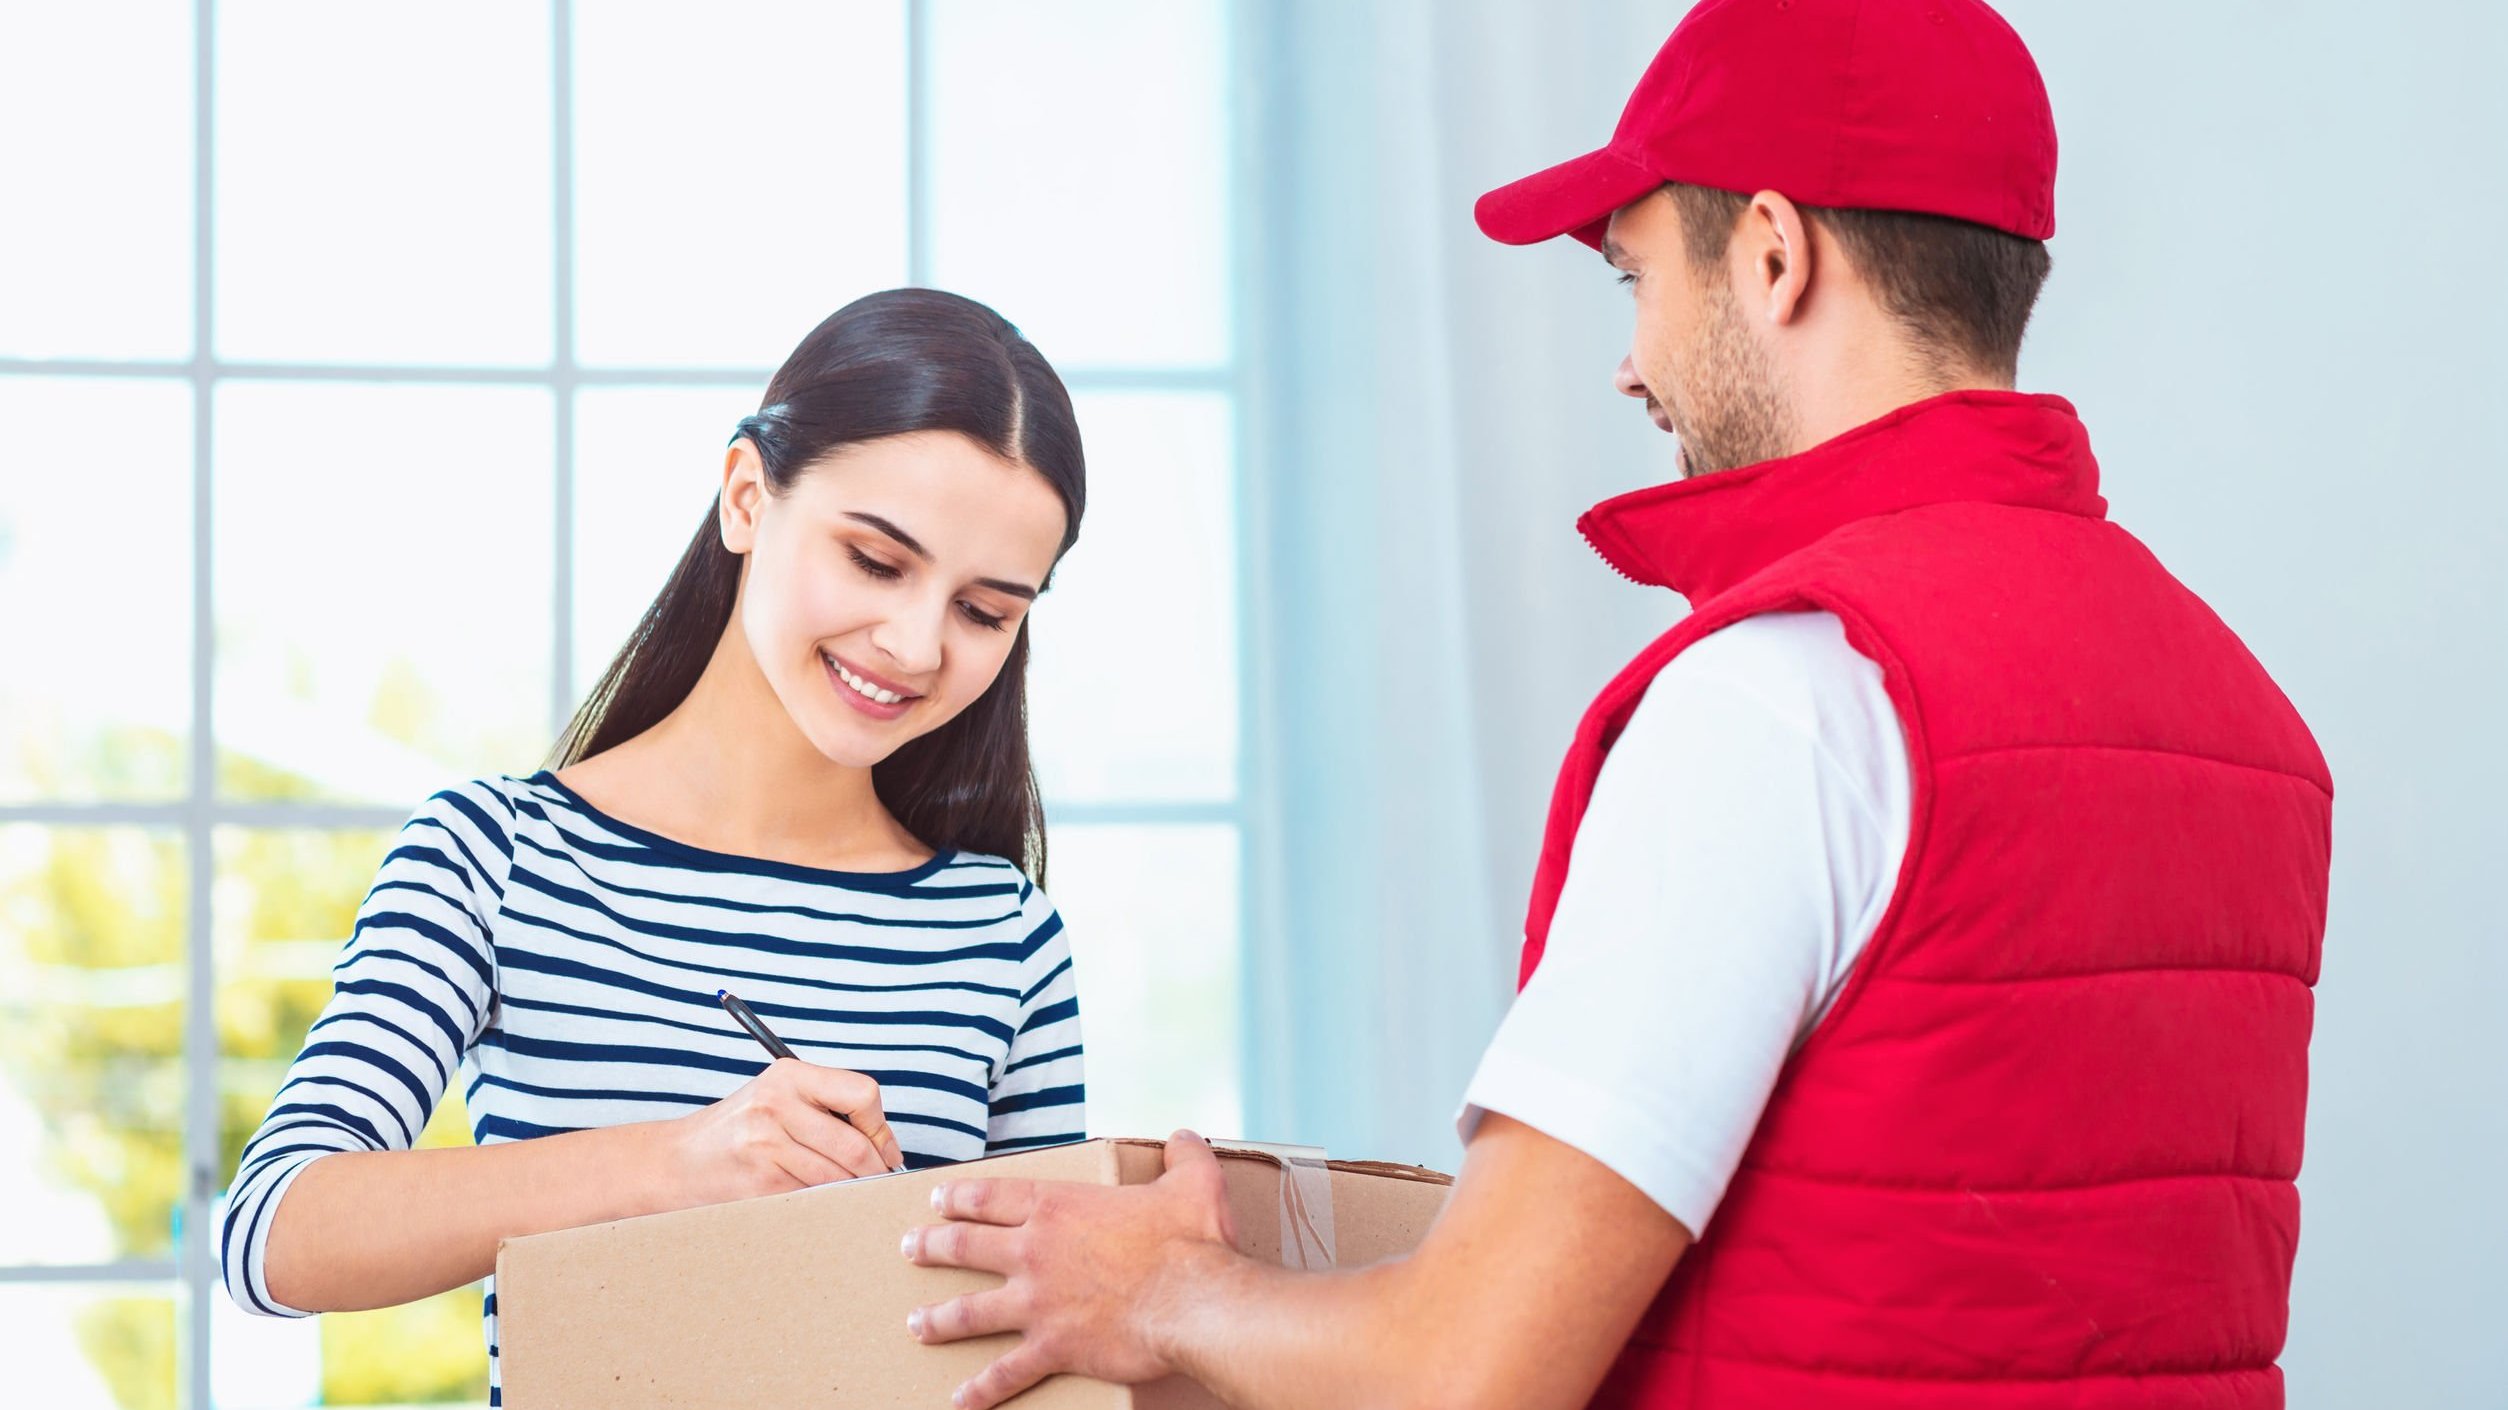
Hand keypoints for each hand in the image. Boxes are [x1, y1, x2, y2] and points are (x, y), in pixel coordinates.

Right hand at [661, 1058, 903, 1206]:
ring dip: (853, 1190)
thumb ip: (827, 1108)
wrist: (676, 1162)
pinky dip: (825, 1202)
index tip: (885, 1149)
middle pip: (854, 1144)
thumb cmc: (739, 1131)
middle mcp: (777, 1103)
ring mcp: (765, 1144)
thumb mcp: (779, 1098)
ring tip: (850, 1191)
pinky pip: (813, 1196)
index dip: (881, 1127)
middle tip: (881, 1181)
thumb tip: (886, 1144)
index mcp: (790, 1075)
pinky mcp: (759, 1182)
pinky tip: (817, 1199)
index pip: (863, 1094)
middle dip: (875, 1169)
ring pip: (837, 1176)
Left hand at [902, 1129, 1239, 1409]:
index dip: (960, 1196)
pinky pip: (1006, 1372)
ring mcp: (1037, 1303)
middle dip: (931, 1246)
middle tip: (911, 1247)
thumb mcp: (1192, 1182)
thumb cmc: (1190, 1242)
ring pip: (969, 1311)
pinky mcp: (1052, 1347)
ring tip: (916, 1322)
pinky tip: (960, 1399)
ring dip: (937, 1318)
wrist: (1192, 1300)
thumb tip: (1183, 1138)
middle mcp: (1035, 1253)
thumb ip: (1183, 1155)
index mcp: (1059, 1208)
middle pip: (965, 1247)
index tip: (938, 1198)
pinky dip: (981, 1389)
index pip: (992, 1197)